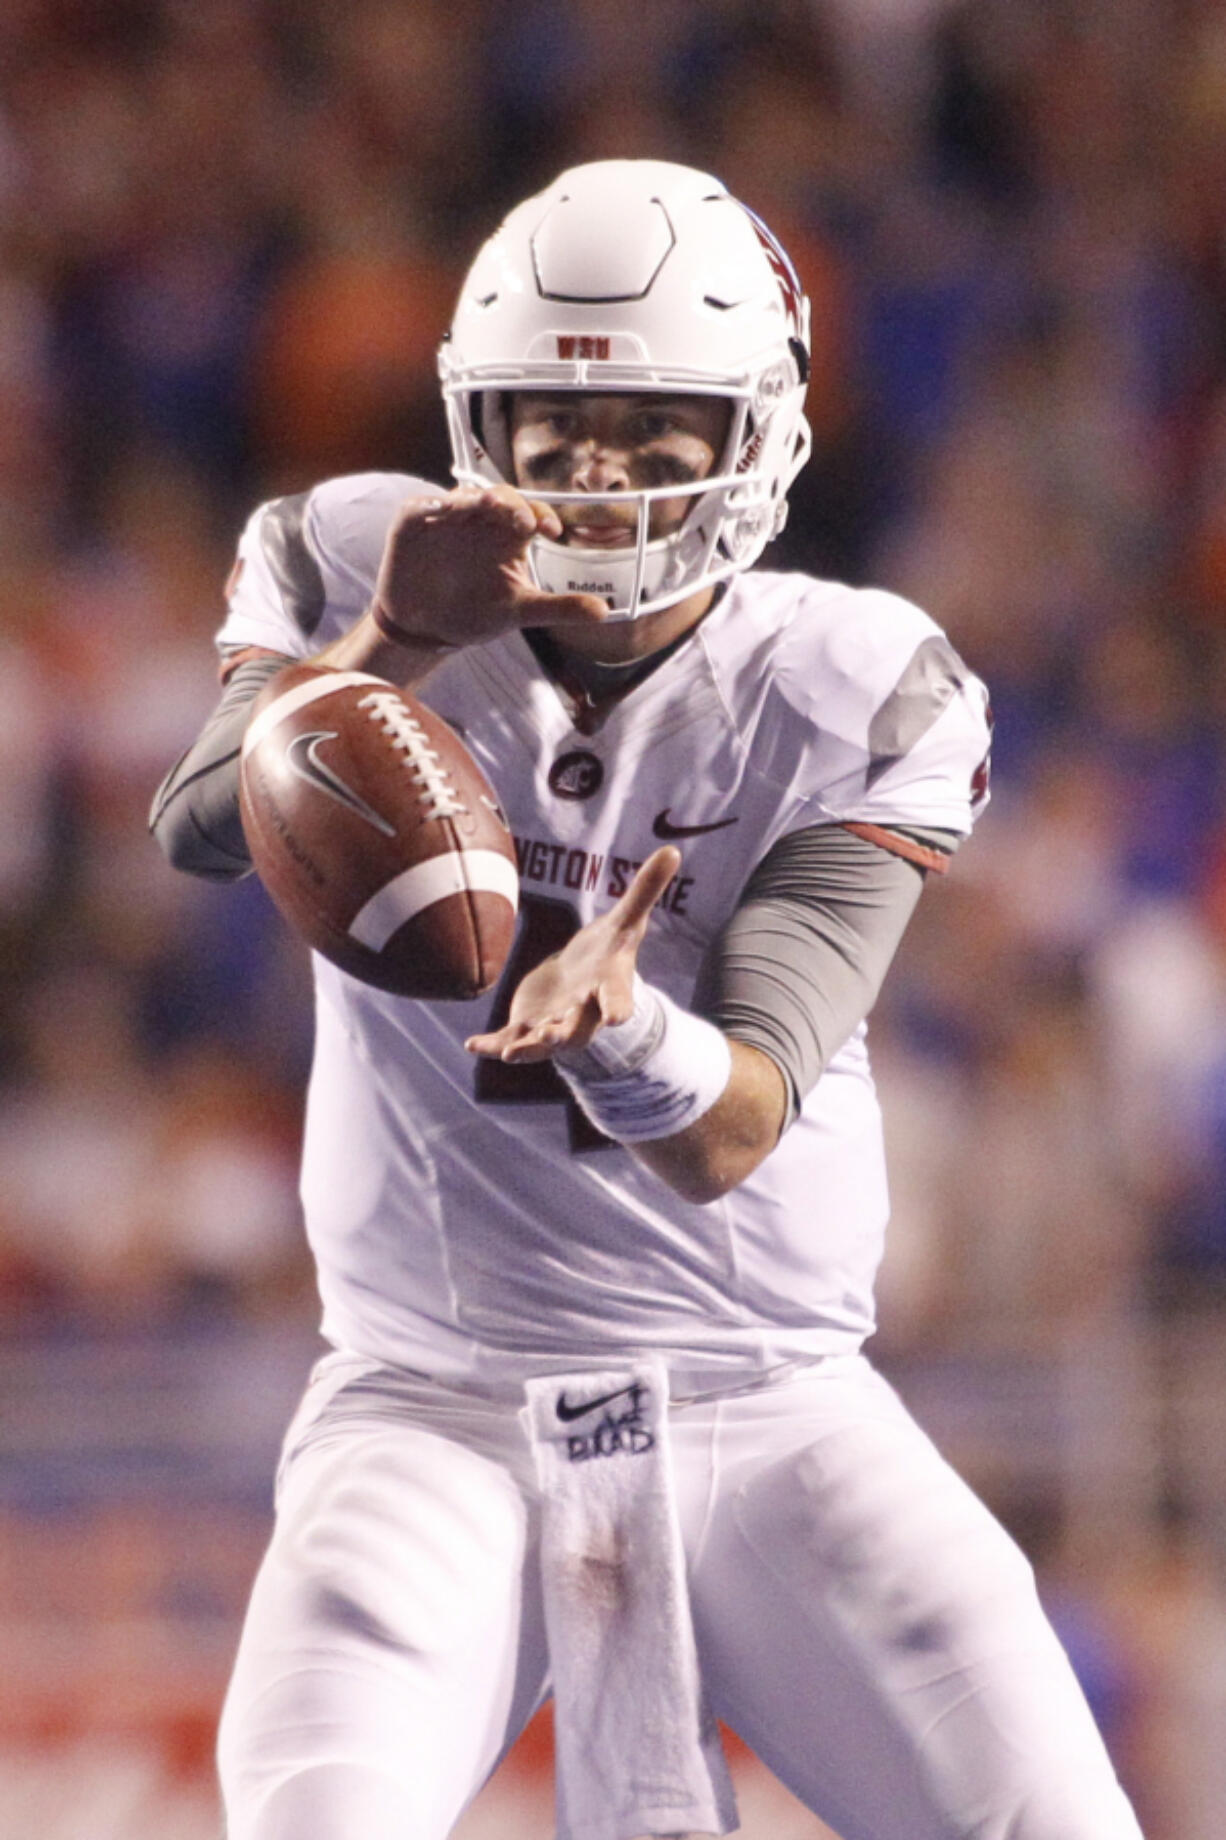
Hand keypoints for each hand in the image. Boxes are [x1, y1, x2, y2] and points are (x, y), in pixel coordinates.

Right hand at [370, 484, 609, 650]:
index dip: (540, 515)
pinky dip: (429, 507)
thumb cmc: (474, 613)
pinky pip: (422, 508)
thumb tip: (604, 612)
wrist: (425, 629)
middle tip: (521, 520)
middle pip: (498, 497)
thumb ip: (560, 607)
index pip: (529, 513)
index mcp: (508, 535)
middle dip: (510, 503)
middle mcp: (480, 520)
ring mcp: (447, 517)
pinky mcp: (415, 522)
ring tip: (481, 507)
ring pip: (462, 496)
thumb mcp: (520, 611)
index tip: (551, 531)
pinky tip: (438, 509)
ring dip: (472, 500)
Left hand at [465, 847, 681, 1062]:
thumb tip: (673, 850)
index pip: (618, 1000)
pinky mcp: (528, 1026)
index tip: (618, 1018)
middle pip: (577, 1030)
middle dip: (564, 1035)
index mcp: (608, 988)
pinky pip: (509, 1039)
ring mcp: (554, 1024)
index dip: (618, 1007)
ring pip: (541, 1044)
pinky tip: (472, 1046)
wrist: (584, 975)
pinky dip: (492, 1046)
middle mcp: (582, 1014)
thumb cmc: (608, 949)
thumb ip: (645, 890)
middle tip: (552, 1038)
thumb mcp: (626, 918)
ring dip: (528, 1048)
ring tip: (510, 1055)